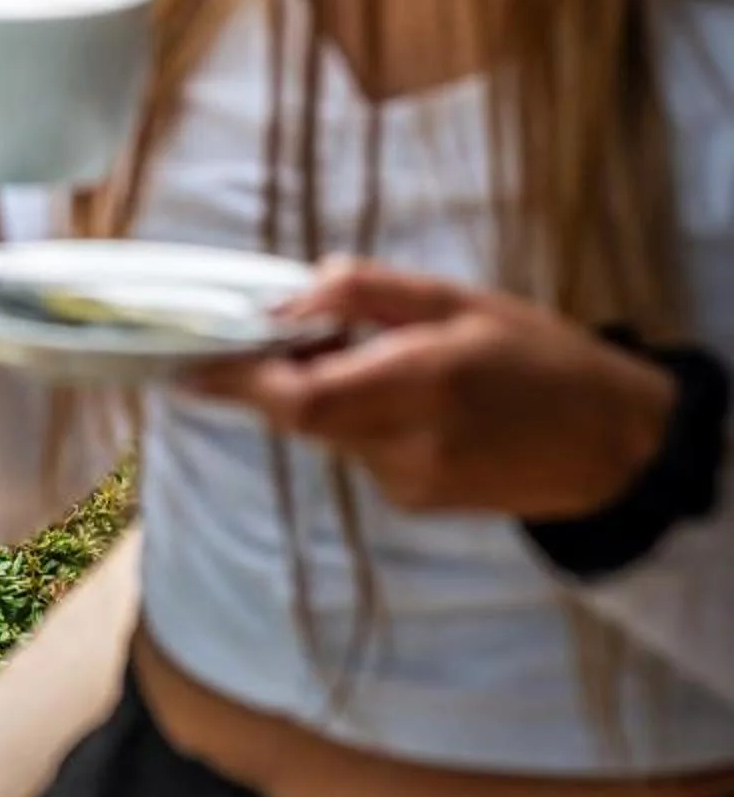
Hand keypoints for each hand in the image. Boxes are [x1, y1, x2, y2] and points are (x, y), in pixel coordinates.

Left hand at [193, 260, 676, 520]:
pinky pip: (359, 452)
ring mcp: (410, 483)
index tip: (185, 366)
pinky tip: (410, 401)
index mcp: (424, 381)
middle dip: (274, 378)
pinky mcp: (415, 503)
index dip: (235, 384)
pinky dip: (360, 419)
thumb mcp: (459, 299)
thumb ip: (367, 293)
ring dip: (326, 395)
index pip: (300, 397)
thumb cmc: (540, 356)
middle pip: (301, 418)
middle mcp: (410, 444)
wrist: (612, 444)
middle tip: (275, 337)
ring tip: (375, 358)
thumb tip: (285, 300)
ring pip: (328, 434)